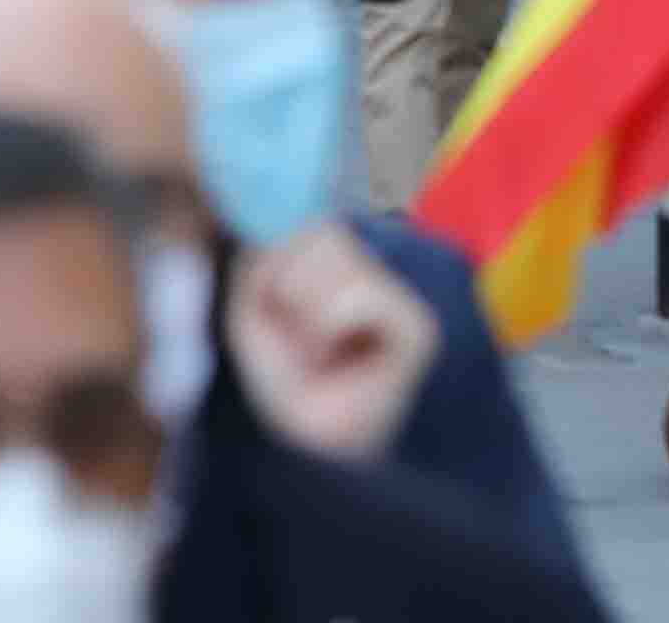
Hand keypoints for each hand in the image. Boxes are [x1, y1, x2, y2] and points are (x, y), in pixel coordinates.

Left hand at [224, 220, 438, 463]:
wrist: (307, 447)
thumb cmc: (284, 383)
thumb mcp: (251, 309)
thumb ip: (264, 259)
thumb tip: (283, 227)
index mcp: (341, 269)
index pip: (310, 222)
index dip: (280, 256)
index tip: (273, 301)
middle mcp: (379, 277)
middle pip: (324, 230)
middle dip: (288, 284)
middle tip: (299, 337)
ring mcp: (402, 300)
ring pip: (341, 255)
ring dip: (306, 306)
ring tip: (318, 349)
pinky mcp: (417, 328)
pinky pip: (362, 293)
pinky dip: (329, 322)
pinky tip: (337, 355)